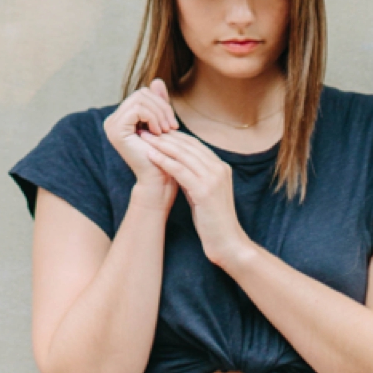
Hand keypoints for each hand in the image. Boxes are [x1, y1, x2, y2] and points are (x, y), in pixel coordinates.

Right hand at [104, 80, 179, 210]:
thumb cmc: (163, 155)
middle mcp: (113, 120)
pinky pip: (138, 109)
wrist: (160, 181)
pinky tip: (159, 133)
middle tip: (172, 127)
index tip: (172, 123)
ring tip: (167, 131)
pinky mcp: (116, 130)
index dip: (161, 103)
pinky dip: (154, 117)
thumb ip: (158, 102)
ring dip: (160, 113)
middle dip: (162, 107)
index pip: (143, 94)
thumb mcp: (163, 123)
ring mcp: (112, 125)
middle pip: (141, 93)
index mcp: (122, 118)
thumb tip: (156, 80)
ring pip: (140, 99)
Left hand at [140, 131, 246, 266]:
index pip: (195, 144)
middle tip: (147, 129)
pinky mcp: (205, 190)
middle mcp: (219, 168)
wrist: (228, 242)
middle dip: (166, 136)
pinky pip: (180, 170)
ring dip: (162, 145)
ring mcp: (214, 178)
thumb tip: (175, 165)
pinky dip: (164, 161)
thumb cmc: (213, 221)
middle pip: (189, 146)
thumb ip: (194, 177)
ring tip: (145, 138)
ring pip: (183, 155)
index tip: (157, 131)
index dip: (175, 136)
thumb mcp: (203, 193)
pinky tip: (150, 155)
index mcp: (221, 167)